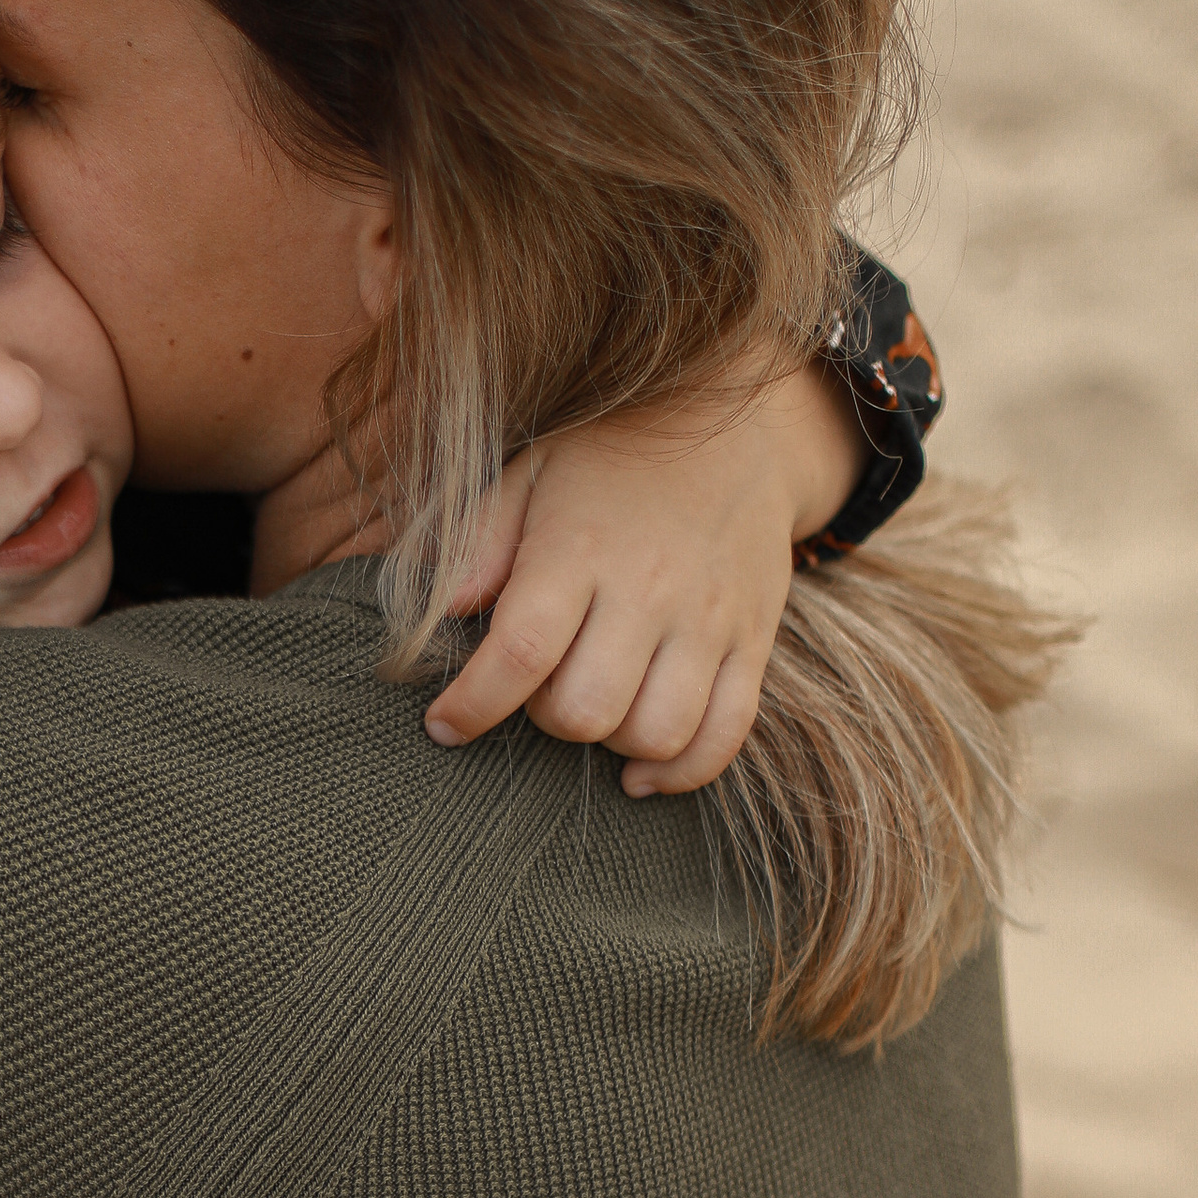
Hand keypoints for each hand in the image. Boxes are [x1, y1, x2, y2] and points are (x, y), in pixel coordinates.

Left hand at [420, 360, 861, 791]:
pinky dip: (680, 772)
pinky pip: (724, 736)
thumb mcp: (531, 473)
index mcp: (580, 549)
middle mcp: (649, 591)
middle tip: (539, 691)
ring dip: (610, 746)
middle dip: (546, 721)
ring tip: (595, 709)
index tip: (444, 724)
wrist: (736, 426)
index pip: (520, 653)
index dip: (472, 706)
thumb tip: (447, 609)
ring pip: (656, 734)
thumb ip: (480, 540)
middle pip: (586, 711)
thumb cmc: (611, 458)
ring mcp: (708, 621)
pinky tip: (640, 769)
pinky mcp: (753, 642)